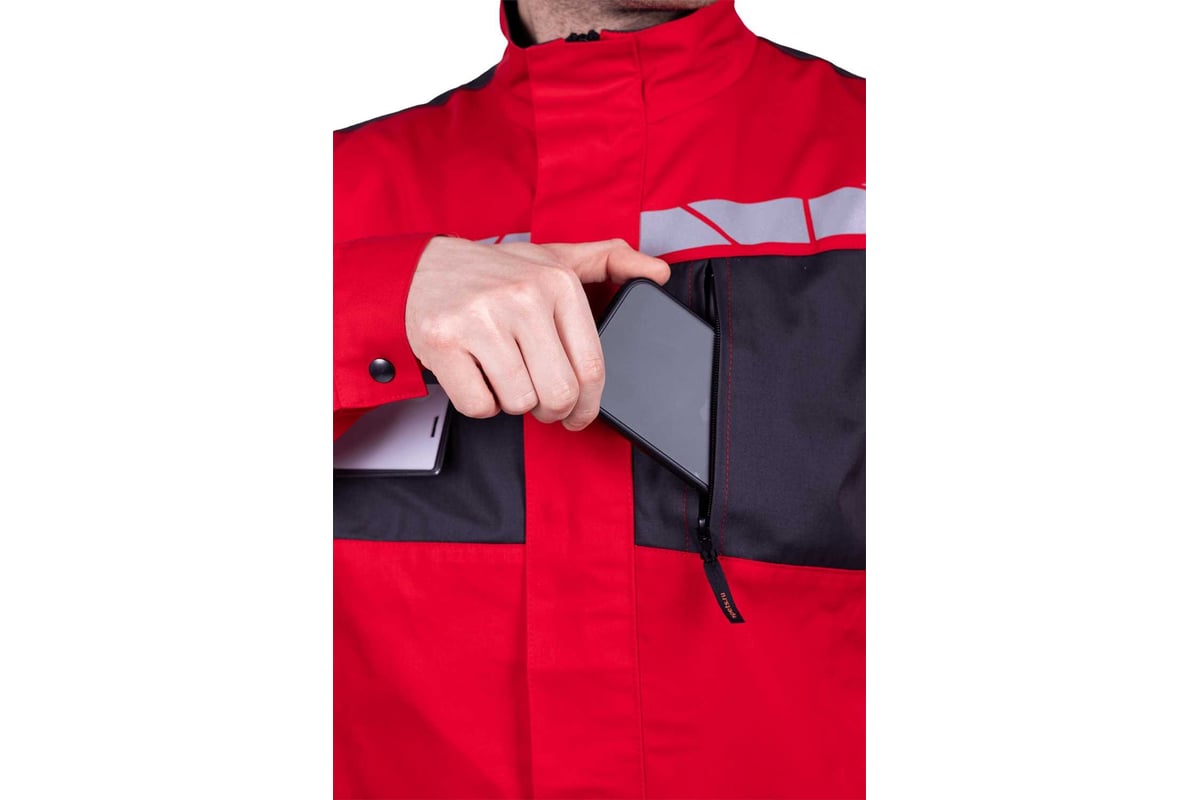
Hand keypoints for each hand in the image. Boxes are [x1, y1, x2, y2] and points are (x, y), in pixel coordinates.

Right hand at [406, 237, 669, 429]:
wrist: (421, 269)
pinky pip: (479, 405)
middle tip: (539, 399)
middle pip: (558, 394)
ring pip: (519, 403)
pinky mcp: (444, 341)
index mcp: (558, 282)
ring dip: (512, 401)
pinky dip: (479, 402)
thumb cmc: (495, 273)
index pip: (592, 368)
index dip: (589, 405)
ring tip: (502, 372)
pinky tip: (475, 373)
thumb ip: (609, 261)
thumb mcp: (555, 258)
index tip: (580, 415)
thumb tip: (658, 272)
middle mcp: (522, 297)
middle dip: (551, 410)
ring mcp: (481, 319)